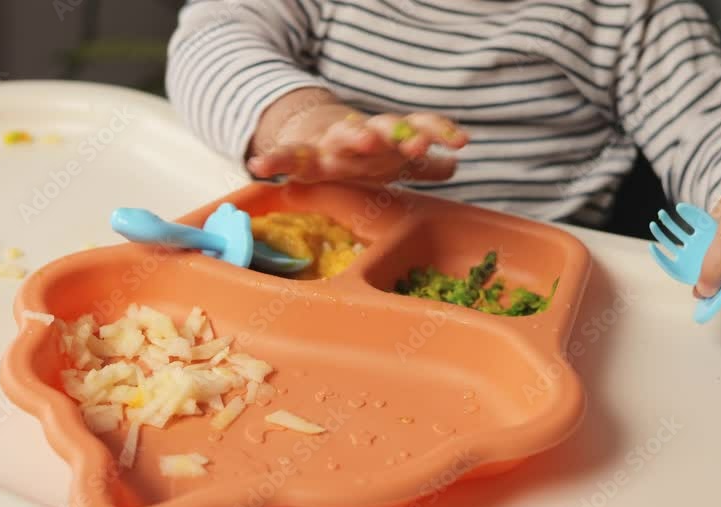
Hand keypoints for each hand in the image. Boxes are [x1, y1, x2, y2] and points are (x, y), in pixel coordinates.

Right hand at [246, 88, 467, 183]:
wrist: (313, 136)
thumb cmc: (360, 154)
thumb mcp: (393, 161)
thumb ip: (425, 167)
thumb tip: (455, 166)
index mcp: (388, 136)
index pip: (418, 126)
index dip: (439, 131)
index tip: (461, 142)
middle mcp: (363, 135)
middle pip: (384, 128)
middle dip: (401, 135)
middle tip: (417, 144)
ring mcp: (332, 144)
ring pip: (344, 135)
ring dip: (355, 136)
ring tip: (365, 141)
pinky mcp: (303, 156)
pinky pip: (287, 156)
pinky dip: (273, 159)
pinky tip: (259, 165)